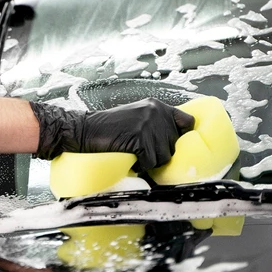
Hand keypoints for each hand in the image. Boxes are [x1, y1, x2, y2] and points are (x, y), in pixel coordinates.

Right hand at [31, 98, 194, 170]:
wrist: (84, 130)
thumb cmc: (108, 129)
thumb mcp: (136, 119)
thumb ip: (156, 125)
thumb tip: (177, 145)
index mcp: (157, 106)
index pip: (188, 122)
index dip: (183, 137)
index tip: (174, 145)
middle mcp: (156, 112)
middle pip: (175, 146)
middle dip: (160, 153)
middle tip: (140, 151)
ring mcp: (149, 124)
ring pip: (164, 157)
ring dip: (149, 162)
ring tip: (132, 153)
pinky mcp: (140, 137)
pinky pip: (150, 163)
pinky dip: (140, 165)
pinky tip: (128, 156)